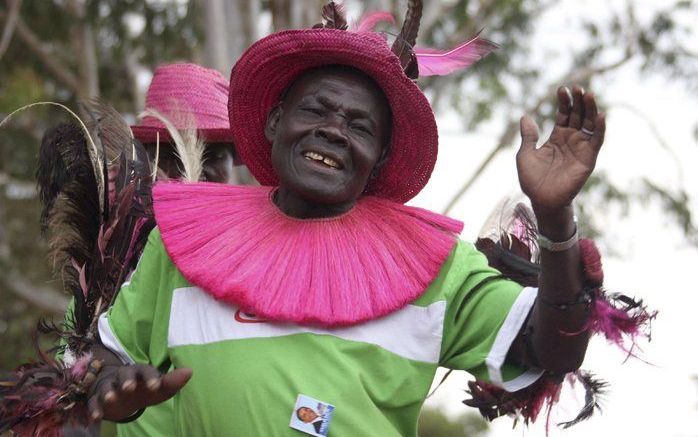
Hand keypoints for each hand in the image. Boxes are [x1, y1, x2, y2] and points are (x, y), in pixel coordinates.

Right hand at [87, 363, 191, 421]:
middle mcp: (124, 376)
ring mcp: (110, 387)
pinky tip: (96, 417)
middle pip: (124, 374)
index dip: (150, 377)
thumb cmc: (145, 388)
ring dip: (108, 393)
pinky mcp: (98, 399)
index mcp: (140, 371)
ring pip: (107, 387)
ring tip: (111, 399)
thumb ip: (172, 381)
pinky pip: (93, 402)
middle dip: (126, 380)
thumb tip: (190, 371)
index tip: (155, 386)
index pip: (146, 370)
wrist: (121, 393)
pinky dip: (94, 409)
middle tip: (129, 388)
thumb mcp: (159, 387)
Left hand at [516, 86, 605, 211]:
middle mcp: (571, 140)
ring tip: (588, 94)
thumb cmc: (532, 180)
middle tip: (578, 87)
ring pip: (589, 124)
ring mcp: (581, 148)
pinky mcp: (588, 158)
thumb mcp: (525, 154)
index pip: (563, 115)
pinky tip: (600, 115)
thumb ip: (529, 136)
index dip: (564, 102)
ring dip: (590, 109)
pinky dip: (600, 128)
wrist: (541, 199)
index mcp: (557, 138)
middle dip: (578, 101)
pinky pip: (597, 141)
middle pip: (578, 115)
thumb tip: (525, 116)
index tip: (562, 89)